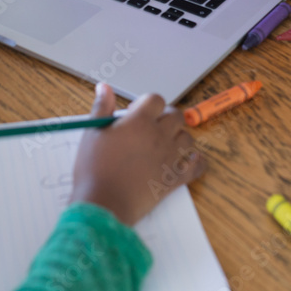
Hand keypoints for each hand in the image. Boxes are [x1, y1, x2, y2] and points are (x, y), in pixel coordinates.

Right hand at [70, 84, 206, 225]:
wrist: (104, 203)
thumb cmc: (94, 169)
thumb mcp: (92, 133)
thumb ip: (101, 107)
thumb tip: (104, 87)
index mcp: (139, 121)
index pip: (156, 99)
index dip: (147, 104)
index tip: (135, 114)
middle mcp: (159, 135)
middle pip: (176, 116)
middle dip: (166, 117)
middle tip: (152, 127)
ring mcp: (170, 157)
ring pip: (188, 138)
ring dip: (179, 138)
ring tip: (164, 145)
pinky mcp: (175, 178)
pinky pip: (197, 166)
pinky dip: (196, 162)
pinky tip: (189, 161)